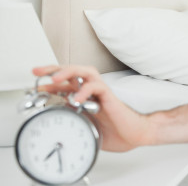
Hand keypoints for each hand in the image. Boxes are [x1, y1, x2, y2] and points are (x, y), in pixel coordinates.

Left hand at [33, 65, 151, 151]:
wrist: (135, 135)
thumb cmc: (116, 132)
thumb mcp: (86, 127)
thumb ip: (73, 121)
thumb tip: (56, 123)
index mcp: (86, 97)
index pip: (65, 84)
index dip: (49, 83)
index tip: (35, 87)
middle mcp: (92, 91)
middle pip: (72, 71)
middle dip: (53, 69)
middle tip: (37, 72)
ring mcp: (102, 92)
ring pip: (85, 72)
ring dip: (68, 72)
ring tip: (54, 78)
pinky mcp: (110, 96)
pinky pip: (97, 86)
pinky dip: (85, 90)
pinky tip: (77, 99)